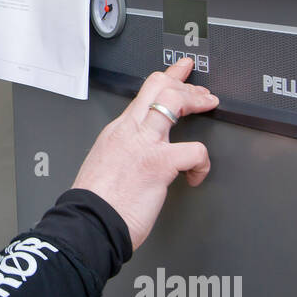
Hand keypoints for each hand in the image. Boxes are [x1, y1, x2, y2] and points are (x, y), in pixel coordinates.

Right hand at [71, 58, 216, 249]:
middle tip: (203, 94)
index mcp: (117, 132)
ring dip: (197, 101)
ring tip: (208, 109)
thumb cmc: (96, 204)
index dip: (167, 77)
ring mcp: (145, 144)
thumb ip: (124, 154)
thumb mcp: (105, 166)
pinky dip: (203, 163)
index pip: (144, 94)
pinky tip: (196, 175)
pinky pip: (194, 150)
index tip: (179, 72)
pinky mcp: (159, 164)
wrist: (89, 224)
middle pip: (160, 87)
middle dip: (187, 85)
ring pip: (175, 101)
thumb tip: (140, 158)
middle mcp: (130, 132)